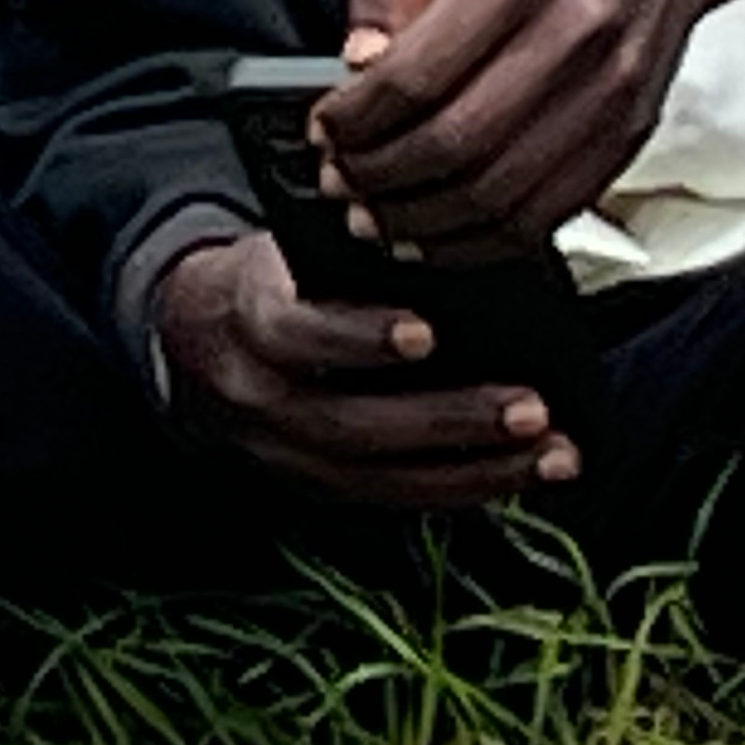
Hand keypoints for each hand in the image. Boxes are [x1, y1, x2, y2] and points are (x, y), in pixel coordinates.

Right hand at [154, 233, 577, 507]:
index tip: (426, 332)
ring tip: (552, 453)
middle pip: (354, 425)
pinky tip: (519, 477)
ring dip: (476, 471)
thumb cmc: (263, 278)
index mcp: (249, 319)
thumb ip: (347, 254)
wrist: (192, 337)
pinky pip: (390, 500)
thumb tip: (446, 244)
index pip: (297, 332)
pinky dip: (461, 490)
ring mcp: (285, 453)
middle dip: (450, 420)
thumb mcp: (287, 248)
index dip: (359, 337)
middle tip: (530, 407)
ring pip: (380, 478)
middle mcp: (261, 398)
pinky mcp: (314, 487)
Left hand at [311, 0, 744, 265]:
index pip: (418, 74)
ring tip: (373, 216)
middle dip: (378, 176)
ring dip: (421, 220)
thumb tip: (361, 60)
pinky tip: (435, 233)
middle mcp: (574, 36)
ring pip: (500, 194)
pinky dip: (480, 240)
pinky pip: (547, 215)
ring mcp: (608, 96)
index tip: (323, 129)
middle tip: (337, 180)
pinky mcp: (625, 136)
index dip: (358, 119)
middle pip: (456, 143)